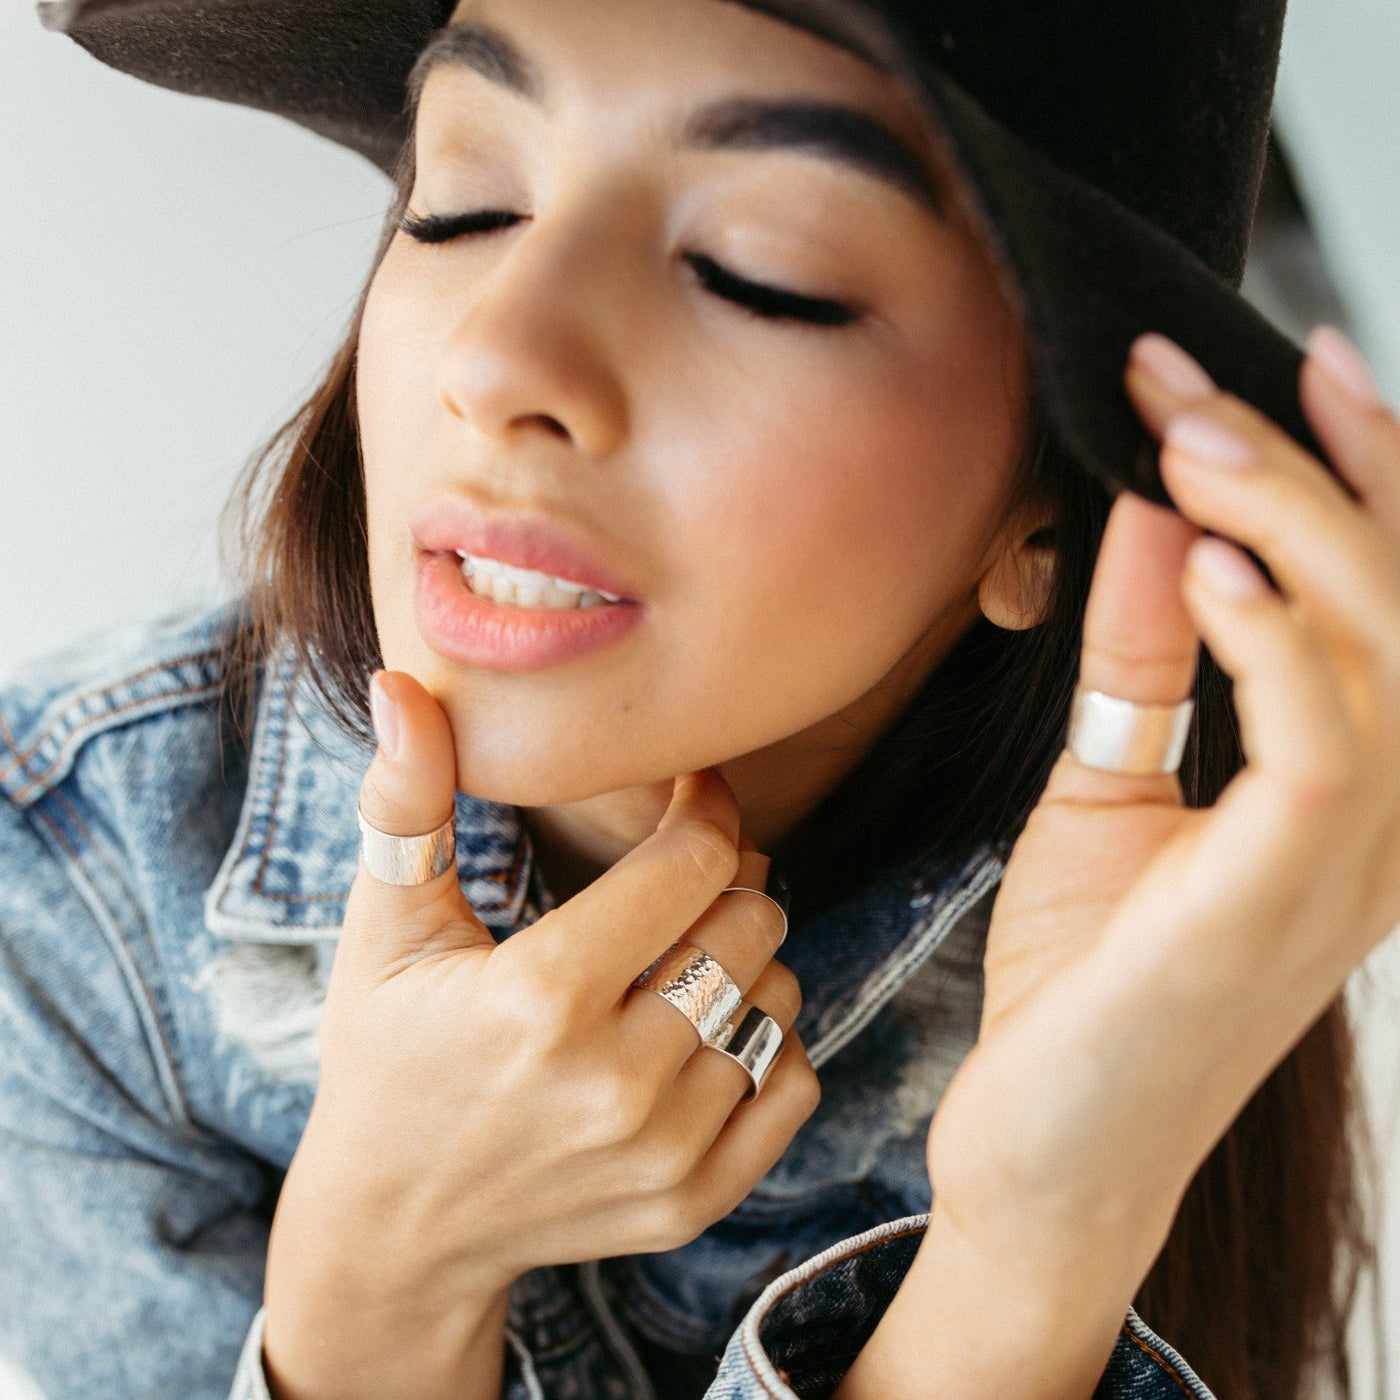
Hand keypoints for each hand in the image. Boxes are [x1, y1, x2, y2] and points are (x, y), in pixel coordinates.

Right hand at [262, 673, 817, 1391]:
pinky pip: (791, 1082)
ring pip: (780, 998)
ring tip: (678, 955)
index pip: (696, 862)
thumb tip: (399, 686)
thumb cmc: (387, 1057)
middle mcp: (615, 1080)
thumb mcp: (385, 929)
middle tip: (681, 874)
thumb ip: (405, 803)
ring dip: (745, 959)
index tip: (693, 790)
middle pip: (754, 923)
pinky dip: (765, 1040)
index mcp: (543, 995)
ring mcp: (662, 1151)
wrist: (395, 1230)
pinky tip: (703, 1029)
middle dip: (728, 879)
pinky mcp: (690, 1202)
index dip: (708, 805)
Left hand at [927, 328, 1399, 1278]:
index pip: (1393, 597)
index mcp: (1354, 786)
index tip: (1277, 367)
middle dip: (1315, 463)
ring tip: (1192, 441)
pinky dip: (1272, 642)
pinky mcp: (1274, 907)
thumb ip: (1141, 658)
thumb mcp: (1106, 782)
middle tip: (1198, 380)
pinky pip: (1323, 748)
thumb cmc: (1088, 977)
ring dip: (1288, 522)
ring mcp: (1344, 868)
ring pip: (1383, 649)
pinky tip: (1200, 565)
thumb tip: (1148, 513)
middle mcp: (1383, 820)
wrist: (1046, 1142)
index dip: (1354, 470)